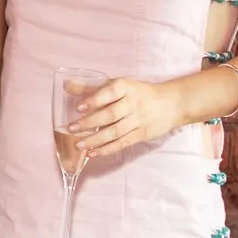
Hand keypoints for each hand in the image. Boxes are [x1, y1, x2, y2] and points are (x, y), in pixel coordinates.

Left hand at [70, 77, 185, 159]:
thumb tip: (66, 85)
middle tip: (71, 128)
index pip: (109, 93)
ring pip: (115, 132)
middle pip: (110, 115)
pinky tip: (92, 153)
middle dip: (89, 123)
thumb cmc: (138, 92)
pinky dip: (106, 149)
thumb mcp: (118, 84)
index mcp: (126, 87)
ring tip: (78, 144)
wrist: (172, 103)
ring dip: (95, 140)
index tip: (78, 107)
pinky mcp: (141, 134)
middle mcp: (133, 103)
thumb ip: (92, 86)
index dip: (94, 100)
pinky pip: (122, 143)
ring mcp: (138, 120)